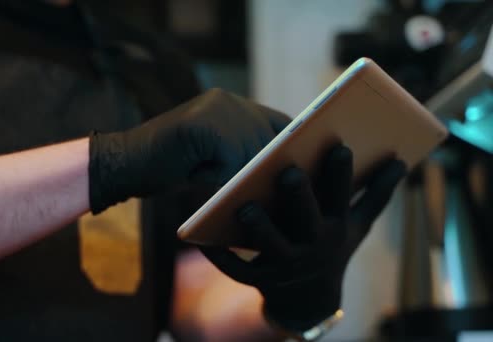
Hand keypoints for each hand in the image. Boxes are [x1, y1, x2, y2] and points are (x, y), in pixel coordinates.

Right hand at [88, 88, 289, 212]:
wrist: (124, 164)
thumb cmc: (170, 167)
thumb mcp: (213, 156)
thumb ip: (242, 154)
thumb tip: (285, 171)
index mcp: (229, 104)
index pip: (276, 122)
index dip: (294, 143)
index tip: (309, 164)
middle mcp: (226, 101)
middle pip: (270, 136)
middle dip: (277, 164)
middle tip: (290, 188)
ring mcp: (213, 110)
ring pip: (252, 151)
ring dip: (248, 175)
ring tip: (243, 189)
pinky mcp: (202, 126)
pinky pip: (229, 160)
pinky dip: (222, 177)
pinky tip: (204, 179)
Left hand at [200, 145, 405, 331]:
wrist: (310, 296)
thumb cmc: (333, 246)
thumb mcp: (358, 224)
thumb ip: (377, 193)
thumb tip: (402, 161)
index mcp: (335, 227)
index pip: (340, 197)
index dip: (340, 174)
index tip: (339, 145)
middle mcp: (312, 246)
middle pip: (306, 221)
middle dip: (300, 197)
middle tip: (288, 171)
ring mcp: (285, 265)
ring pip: (271, 246)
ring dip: (259, 228)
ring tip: (244, 206)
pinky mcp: (259, 280)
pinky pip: (238, 269)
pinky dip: (221, 257)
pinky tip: (204, 239)